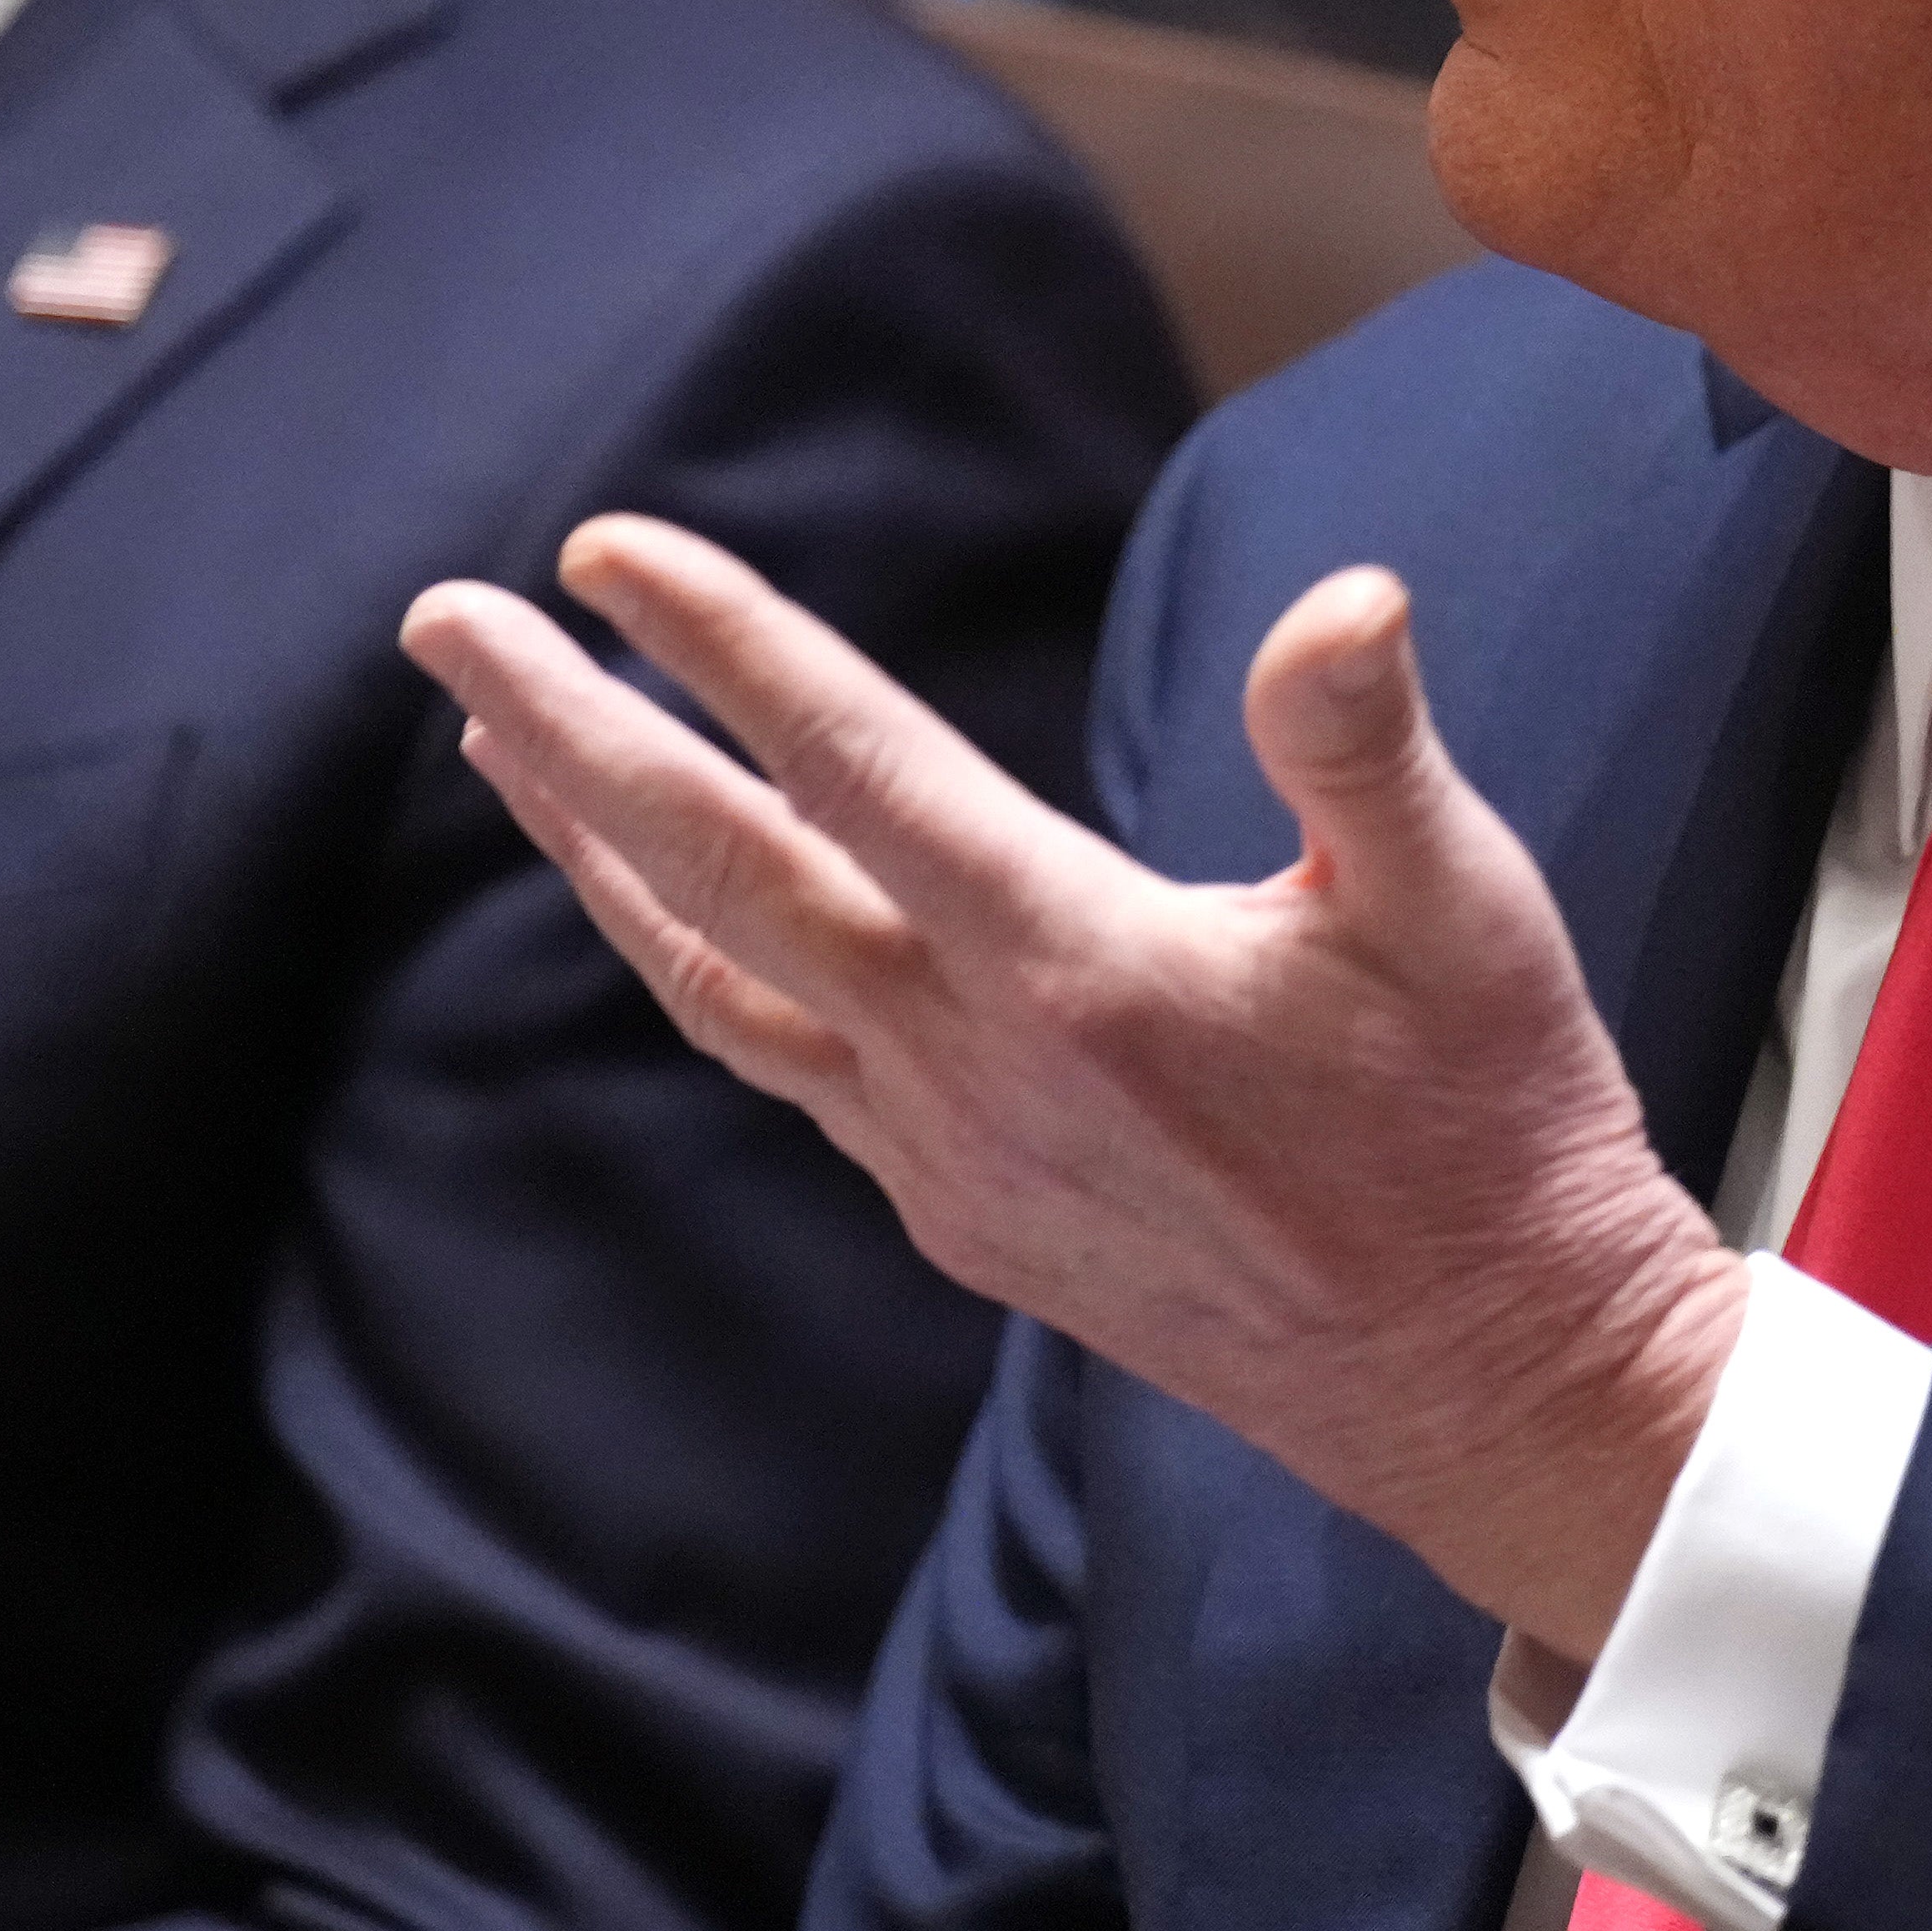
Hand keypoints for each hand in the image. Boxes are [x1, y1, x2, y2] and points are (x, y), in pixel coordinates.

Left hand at [404, 518, 1751, 1658]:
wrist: (1488, 1382)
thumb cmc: (1489, 1124)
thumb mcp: (1468, 910)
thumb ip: (1368, 748)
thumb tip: (1344, 597)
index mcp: (1080, 965)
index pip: (856, 763)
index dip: (724, 644)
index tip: (607, 548)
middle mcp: (975, 1063)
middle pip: (719, 871)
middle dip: (569, 732)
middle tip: (442, 616)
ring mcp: (949, 1151)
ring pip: (718, 976)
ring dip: (592, 851)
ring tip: (496, 741)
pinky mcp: (962, 1212)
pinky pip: (781, 1063)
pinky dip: (692, 965)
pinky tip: (669, 913)